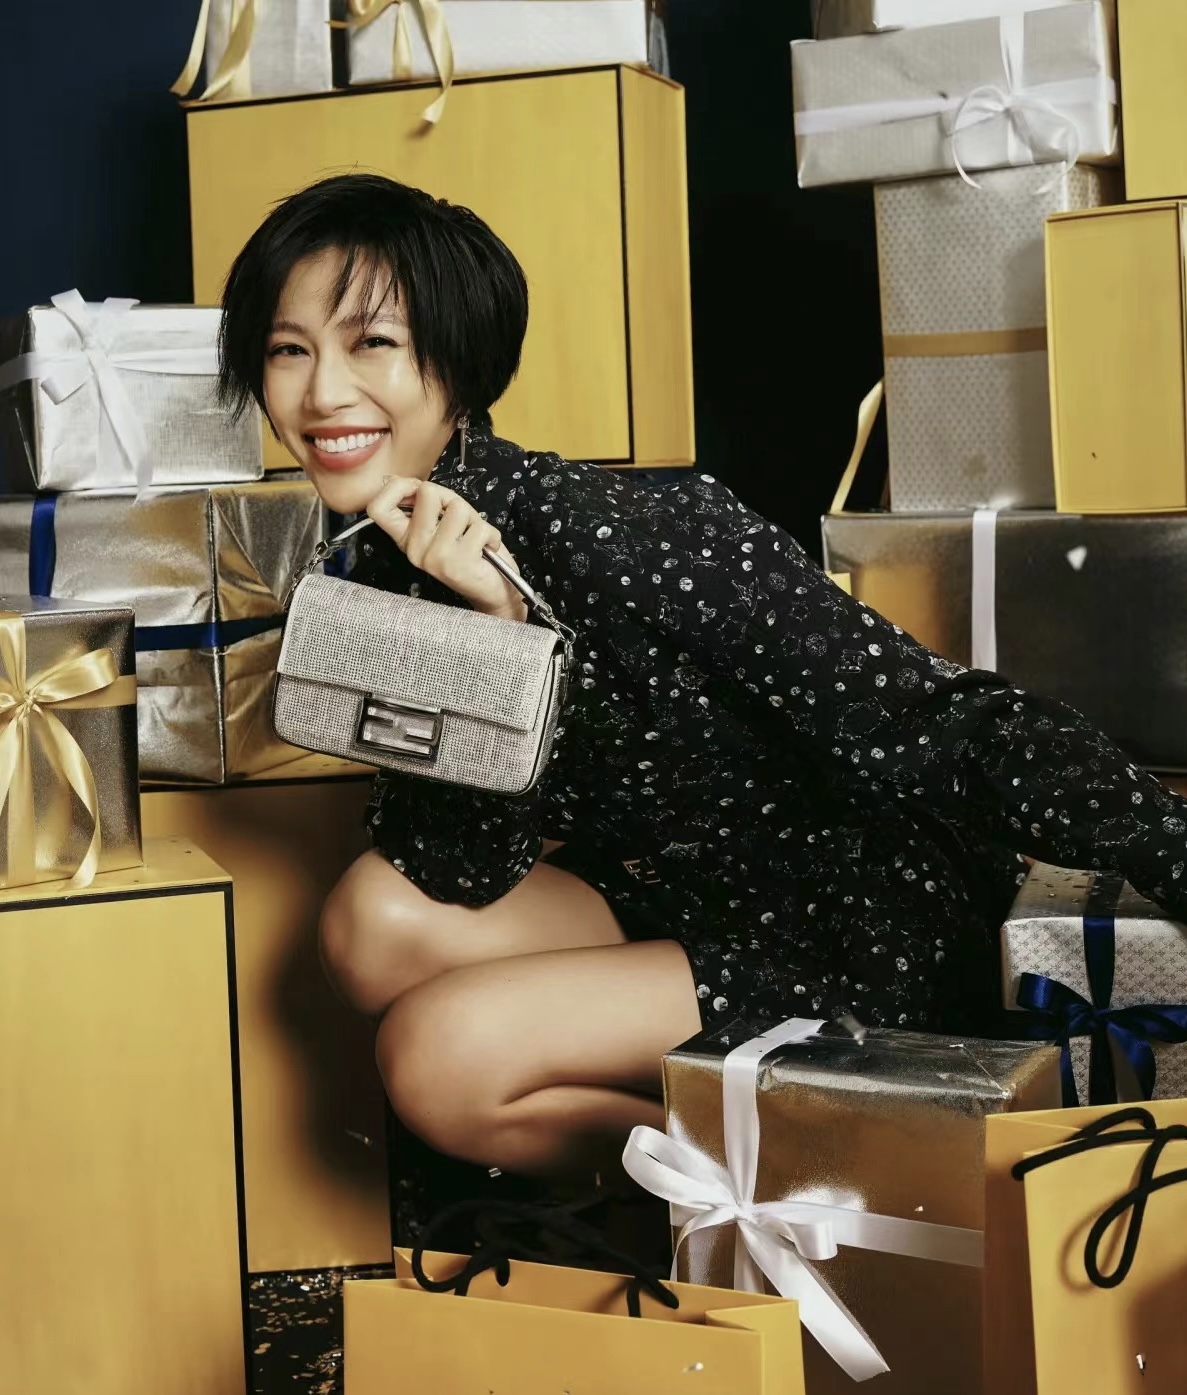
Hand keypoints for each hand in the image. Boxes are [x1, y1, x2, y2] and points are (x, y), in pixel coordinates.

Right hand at [366, 476, 527, 622]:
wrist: (491, 592)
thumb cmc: (470, 553)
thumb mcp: (440, 527)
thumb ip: (425, 505)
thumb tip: (405, 481)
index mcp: (406, 539)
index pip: (377, 508)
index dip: (398, 487)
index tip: (419, 490)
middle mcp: (415, 550)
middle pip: (426, 492)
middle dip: (450, 497)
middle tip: (460, 518)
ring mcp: (436, 557)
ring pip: (456, 507)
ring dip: (474, 518)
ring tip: (474, 536)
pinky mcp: (460, 562)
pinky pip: (479, 527)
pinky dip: (491, 533)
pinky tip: (486, 549)